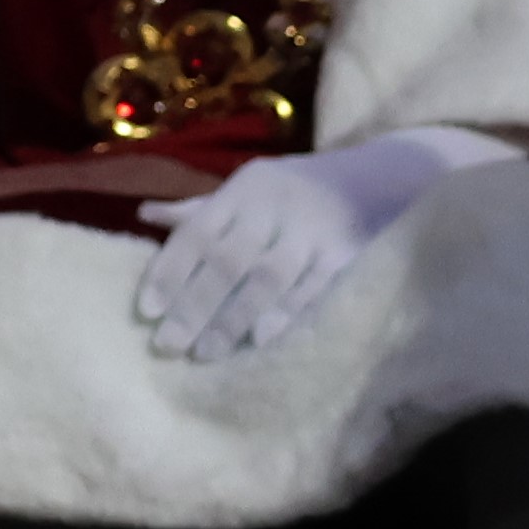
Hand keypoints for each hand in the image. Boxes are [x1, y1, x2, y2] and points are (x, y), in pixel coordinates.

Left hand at [132, 127, 513, 365]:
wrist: (383, 173)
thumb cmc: (299, 189)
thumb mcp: (252, 189)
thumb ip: (203, 210)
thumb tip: (144, 214)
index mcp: (246, 189)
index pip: (199, 232)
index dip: (170, 271)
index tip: (146, 311)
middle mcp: (275, 205)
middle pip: (227, 260)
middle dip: (194, 305)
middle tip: (167, 346)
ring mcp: (312, 229)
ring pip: (265, 279)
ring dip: (233, 319)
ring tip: (205, 355)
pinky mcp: (346, 251)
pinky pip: (311, 288)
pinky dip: (285, 314)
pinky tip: (261, 341)